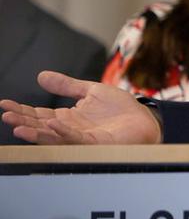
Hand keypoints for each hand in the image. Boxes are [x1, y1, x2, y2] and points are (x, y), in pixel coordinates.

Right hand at [0, 70, 161, 143]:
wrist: (145, 120)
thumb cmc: (120, 109)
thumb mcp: (91, 90)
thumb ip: (67, 85)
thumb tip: (41, 75)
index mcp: (68, 117)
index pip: (39, 114)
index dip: (23, 110)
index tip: (5, 104)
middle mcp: (70, 129)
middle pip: (41, 126)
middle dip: (22, 121)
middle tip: (5, 116)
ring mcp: (82, 138)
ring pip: (54, 136)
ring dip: (35, 132)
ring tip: (17, 127)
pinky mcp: (95, 143)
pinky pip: (76, 138)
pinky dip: (63, 132)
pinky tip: (53, 124)